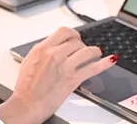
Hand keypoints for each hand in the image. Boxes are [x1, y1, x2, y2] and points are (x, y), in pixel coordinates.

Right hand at [0, 27, 116, 123]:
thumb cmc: (26, 87)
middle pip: (77, 41)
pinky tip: (110, 60)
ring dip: (93, 51)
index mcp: (43, 48)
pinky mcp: (73, 79)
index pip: (64, 32)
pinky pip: (93, 68)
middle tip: (83, 50)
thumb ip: (42, 51)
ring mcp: (65, 66)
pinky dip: (104, 63)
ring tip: (95, 54)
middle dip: (82, 44)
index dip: (73, 34)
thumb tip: (53, 45)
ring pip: (87, 51)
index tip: (76, 38)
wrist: (27, 105)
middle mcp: (54, 54)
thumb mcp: (29, 61)